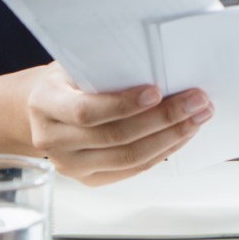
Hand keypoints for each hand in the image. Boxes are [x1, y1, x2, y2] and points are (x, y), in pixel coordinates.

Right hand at [26, 62, 213, 185]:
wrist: (41, 109)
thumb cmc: (66, 80)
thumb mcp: (75, 63)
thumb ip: (104, 66)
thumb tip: (155, 61)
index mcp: (45, 103)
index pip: (85, 110)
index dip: (123, 104)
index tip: (156, 90)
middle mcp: (53, 139)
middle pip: (115, 137)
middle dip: (163, 118)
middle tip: (196, 101)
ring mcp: (70, 164)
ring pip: (129, 158)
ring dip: (170, 137)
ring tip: (197, 117)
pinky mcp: (89, 179)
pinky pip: (133, 169)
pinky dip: (162, 151)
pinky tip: (181, 135)